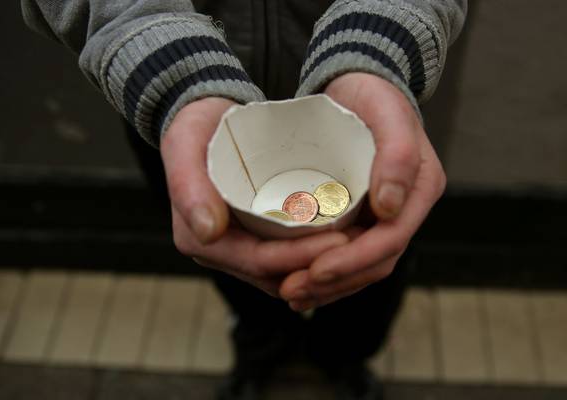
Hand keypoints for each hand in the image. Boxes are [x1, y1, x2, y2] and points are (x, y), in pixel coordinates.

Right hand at [161, 97, 348, 296]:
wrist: (200, 118)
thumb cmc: (193, 127)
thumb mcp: (184, 146)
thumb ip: (188, 187)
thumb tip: (208, 232)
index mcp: (198, 237)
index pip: (258, 261)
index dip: (300, 257)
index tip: (341, 240)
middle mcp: (217, 250)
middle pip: (275, 273)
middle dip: (318, 263)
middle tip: (360, 242)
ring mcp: (235, 246)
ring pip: (284, 271)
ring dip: (319, 262)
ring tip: (358, 241)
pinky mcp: (252, 236)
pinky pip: (286, 256)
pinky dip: (312, 251)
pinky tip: (342, 235)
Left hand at [279, 73, 446, 309]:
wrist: (361, 84)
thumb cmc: (375, 95)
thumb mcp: (388, 114)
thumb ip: (397, 155)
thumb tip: (390, 208)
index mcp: (420, 190)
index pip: (390, 240)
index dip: (353, 262)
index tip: (315, 271)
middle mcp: (405, 209)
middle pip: (375, 263)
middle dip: (335, 282)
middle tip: (291, 291)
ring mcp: (384, 215)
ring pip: (361, 265)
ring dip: (327, 286)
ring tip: (289, 294)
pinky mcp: (362, 215)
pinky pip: (347, 252)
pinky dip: (324, 270)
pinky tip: (296, 277)